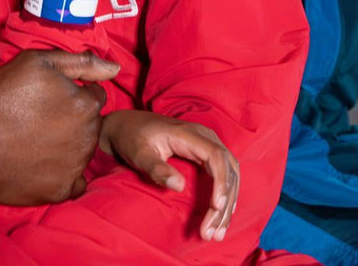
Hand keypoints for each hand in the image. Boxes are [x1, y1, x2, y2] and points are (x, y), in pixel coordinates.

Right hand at [0, 48, 119, 204]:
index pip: (95, 95)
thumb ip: (81, 63)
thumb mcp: (38, 62)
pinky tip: (41, 163)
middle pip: (90, 123)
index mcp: (85, 105)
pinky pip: (73, 182)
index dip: (74, 92)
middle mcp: (88, 137)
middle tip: (40, 116)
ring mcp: (75, 167)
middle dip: (73, 118)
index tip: (51, 96)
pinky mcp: (60, 191)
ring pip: (81, 150)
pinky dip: (62, 173)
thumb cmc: (2, 97)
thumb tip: (115, 69)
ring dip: (68, 144)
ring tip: (36, 138)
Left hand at [100, 110, 239, 241]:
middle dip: (225, 201)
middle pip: (227, 167)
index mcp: (188, 133)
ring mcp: (206, 142)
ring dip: (228, 202)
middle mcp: (202, 135)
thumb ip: (157, 168)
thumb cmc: (132, 138)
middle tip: (214, 231)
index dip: (221, 182)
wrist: (127, 125)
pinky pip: (224, 172)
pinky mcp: (205, 151)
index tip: (216, 207)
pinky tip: (221, 215)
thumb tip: (179, 186)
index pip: (216, 156)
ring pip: (230, 172)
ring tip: (218, 231)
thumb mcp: (139, 153)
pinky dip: (226, 194)